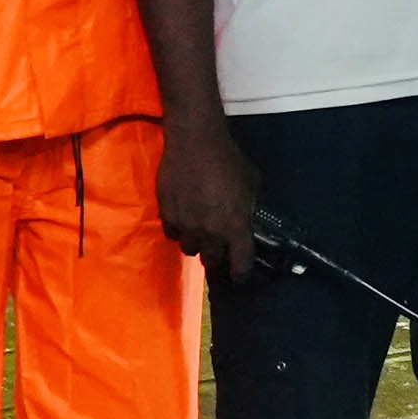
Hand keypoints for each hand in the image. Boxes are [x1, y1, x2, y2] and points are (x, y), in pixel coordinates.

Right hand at [157, 117, 257, 278]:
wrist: (195, 142)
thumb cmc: (227, 159)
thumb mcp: (251, 183)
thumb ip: (248, 207)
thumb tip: (246, 216)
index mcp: (236, 226)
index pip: (240, 263)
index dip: (241, 273)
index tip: (239, 275)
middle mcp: (211, 232)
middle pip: (212, 260)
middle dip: (216, 256)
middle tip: (218, 246)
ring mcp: (187, 226)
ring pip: (190, 249)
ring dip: (196, 242)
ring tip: (199, 228)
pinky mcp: (167, 216)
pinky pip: (172, 233)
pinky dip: (178, 229)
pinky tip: (183, 216)